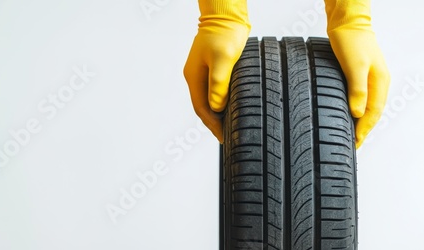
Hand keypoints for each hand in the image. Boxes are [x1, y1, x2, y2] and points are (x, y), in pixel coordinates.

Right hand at [183, 0, 249, 142]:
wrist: (225, 15)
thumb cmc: (224, 34)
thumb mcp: (223, 58)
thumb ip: (218, 83)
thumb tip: (217, 107)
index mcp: (194, 77)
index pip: (201, 108)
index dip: (212, 125)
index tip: (222, 138)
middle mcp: (195, 77)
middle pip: (202, 107)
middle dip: (213, 124)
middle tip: (226, 138)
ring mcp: (202, 73)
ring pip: (207, 101)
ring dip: (216, 115)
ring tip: (228, 128)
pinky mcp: (211, 69)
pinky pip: (213, 92)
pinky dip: (220, 104)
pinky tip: (229, 109)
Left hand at [325, 0, 389, 148]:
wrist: (347, 22)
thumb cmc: (351, 41)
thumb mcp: (354, 66)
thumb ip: (357, 89)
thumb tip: (357, 113)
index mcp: (380, 82)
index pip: (373, 114)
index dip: (364, 131)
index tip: (356, 144)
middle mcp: (377, 82)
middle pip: (372, 113)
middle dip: (363, 130)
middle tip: (353, 146)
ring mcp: (369, 78)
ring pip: (366, 106)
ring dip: (359, 121)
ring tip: (350, 135)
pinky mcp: (359, 74)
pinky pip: (360, 97)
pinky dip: (355, 109)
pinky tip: (346, 114)